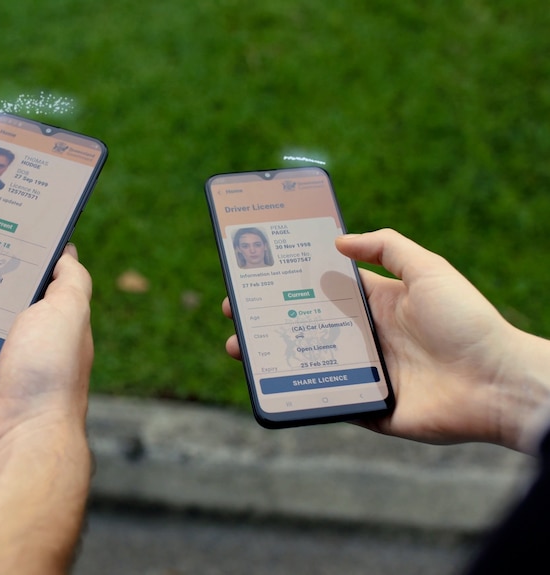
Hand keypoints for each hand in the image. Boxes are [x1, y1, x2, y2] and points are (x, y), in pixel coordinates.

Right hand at [224, 228, 549, 450]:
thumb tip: (339, 238)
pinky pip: (325, 398)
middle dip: (269, 319)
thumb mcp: (430, 270)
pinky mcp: (366, 406)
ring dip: (272, 355)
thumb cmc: (466, 322)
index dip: (291, 282)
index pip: (323, 290)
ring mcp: (364, 373)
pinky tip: (269, 383)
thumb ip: (388, 247)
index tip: (258, 275)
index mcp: (377, 304)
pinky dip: (298, 392)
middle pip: (307, 326)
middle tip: (237, 312)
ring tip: (240, 349)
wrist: (497, 384)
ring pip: (307, 362)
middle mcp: (366, 337)